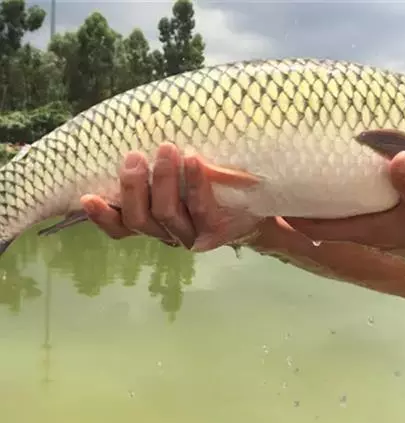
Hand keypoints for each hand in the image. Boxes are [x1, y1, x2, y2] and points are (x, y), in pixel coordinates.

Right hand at [80, 143, 261, 250]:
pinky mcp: (215, 231)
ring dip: (162, 180)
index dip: (102, 217)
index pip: (121, 228)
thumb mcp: (177, 183)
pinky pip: (201, 208)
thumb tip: (131, 137)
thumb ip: (154, 174)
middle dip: (134, 187)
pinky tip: (192, 159)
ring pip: (166, 214)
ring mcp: (191, 236)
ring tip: (165, 149)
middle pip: (140, 220)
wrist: (251, 210)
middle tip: (135, 156)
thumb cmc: (206, 190)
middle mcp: (168, 235)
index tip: (87, 197)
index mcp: (153, 225)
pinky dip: (194, 183)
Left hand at [283, 77, 404, 281]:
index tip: (276, 203)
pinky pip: (351, 212)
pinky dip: (339, 200)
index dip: (295, 218)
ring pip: (335, 218)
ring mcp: (370, 230)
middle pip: (321, 222)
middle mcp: (361, 232)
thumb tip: (395, 157)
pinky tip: (339, 183)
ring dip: (318, 204)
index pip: (318, 228)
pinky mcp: (380, 225)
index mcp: (364, 231)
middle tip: (285, 184)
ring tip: (304, 180)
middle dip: (301, 208)